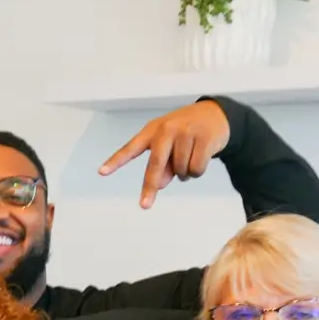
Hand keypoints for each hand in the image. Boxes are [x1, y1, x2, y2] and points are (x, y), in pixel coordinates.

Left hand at [98, 99, 229, 209]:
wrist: (217, 114)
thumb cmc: (185, 132)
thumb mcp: (169, 145)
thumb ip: (161, 165)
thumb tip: (158, 185)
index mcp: (152, 131)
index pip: (131, 148)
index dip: (116, 161)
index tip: (102, 172)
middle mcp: (167, 130)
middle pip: (155, 164)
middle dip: (149, 186)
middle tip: (144, 205)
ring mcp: (186, 132)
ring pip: (179, 170)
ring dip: (184, 174)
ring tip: (189, 159)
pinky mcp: (204, 138)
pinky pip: (196, 168)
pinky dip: (197, 172)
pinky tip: (201, 160)